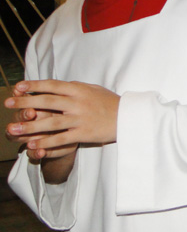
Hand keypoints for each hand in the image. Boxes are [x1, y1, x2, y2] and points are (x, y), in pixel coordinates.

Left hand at [5, 80, 119, 155]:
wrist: (129, 117)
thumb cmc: (110, 102)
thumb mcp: (94, 89)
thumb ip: (76, 87)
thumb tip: (59, 85)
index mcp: (79, 90)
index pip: (52, 85)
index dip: (34, 85)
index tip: (18, 87)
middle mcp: (78, 103)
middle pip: (47, 102)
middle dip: (25, 102)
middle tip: (8, 103)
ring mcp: (80, 119)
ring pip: (50, 122)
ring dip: (29, 126)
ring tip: (11, 130)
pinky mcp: (83, 133)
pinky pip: (61, 139)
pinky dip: (45, 142)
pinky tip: (32, 145)